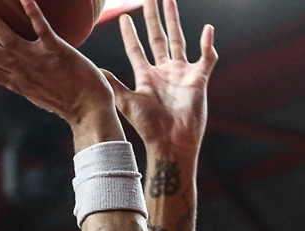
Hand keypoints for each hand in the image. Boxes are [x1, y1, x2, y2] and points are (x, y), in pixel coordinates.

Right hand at [0, 0, 116, 134]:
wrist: (90, 110)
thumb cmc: (66, 101)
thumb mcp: (35, 93)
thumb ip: (21, 80)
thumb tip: (11, 72)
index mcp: (14, 82)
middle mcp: (21, 72)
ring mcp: (38, 62)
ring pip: (8, 39)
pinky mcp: (57, 52)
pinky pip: (43, 29)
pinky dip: (33, 12)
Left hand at [107, 0, 217, 156]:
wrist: (171, 142)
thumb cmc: (149, 127)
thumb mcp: (128, 102)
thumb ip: (114, 84)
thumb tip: (96, 70)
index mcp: (146, 76)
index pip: (136, 50)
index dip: (130, 34)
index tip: (123, 17)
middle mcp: (164, 72)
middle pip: (158, 37)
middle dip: (153, 17)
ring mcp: (182, 74)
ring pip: (178, 40)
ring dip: (174, 19)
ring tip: (169, 0)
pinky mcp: (198, 79)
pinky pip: (206, 57)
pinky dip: (208, 44)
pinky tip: (207, 29)